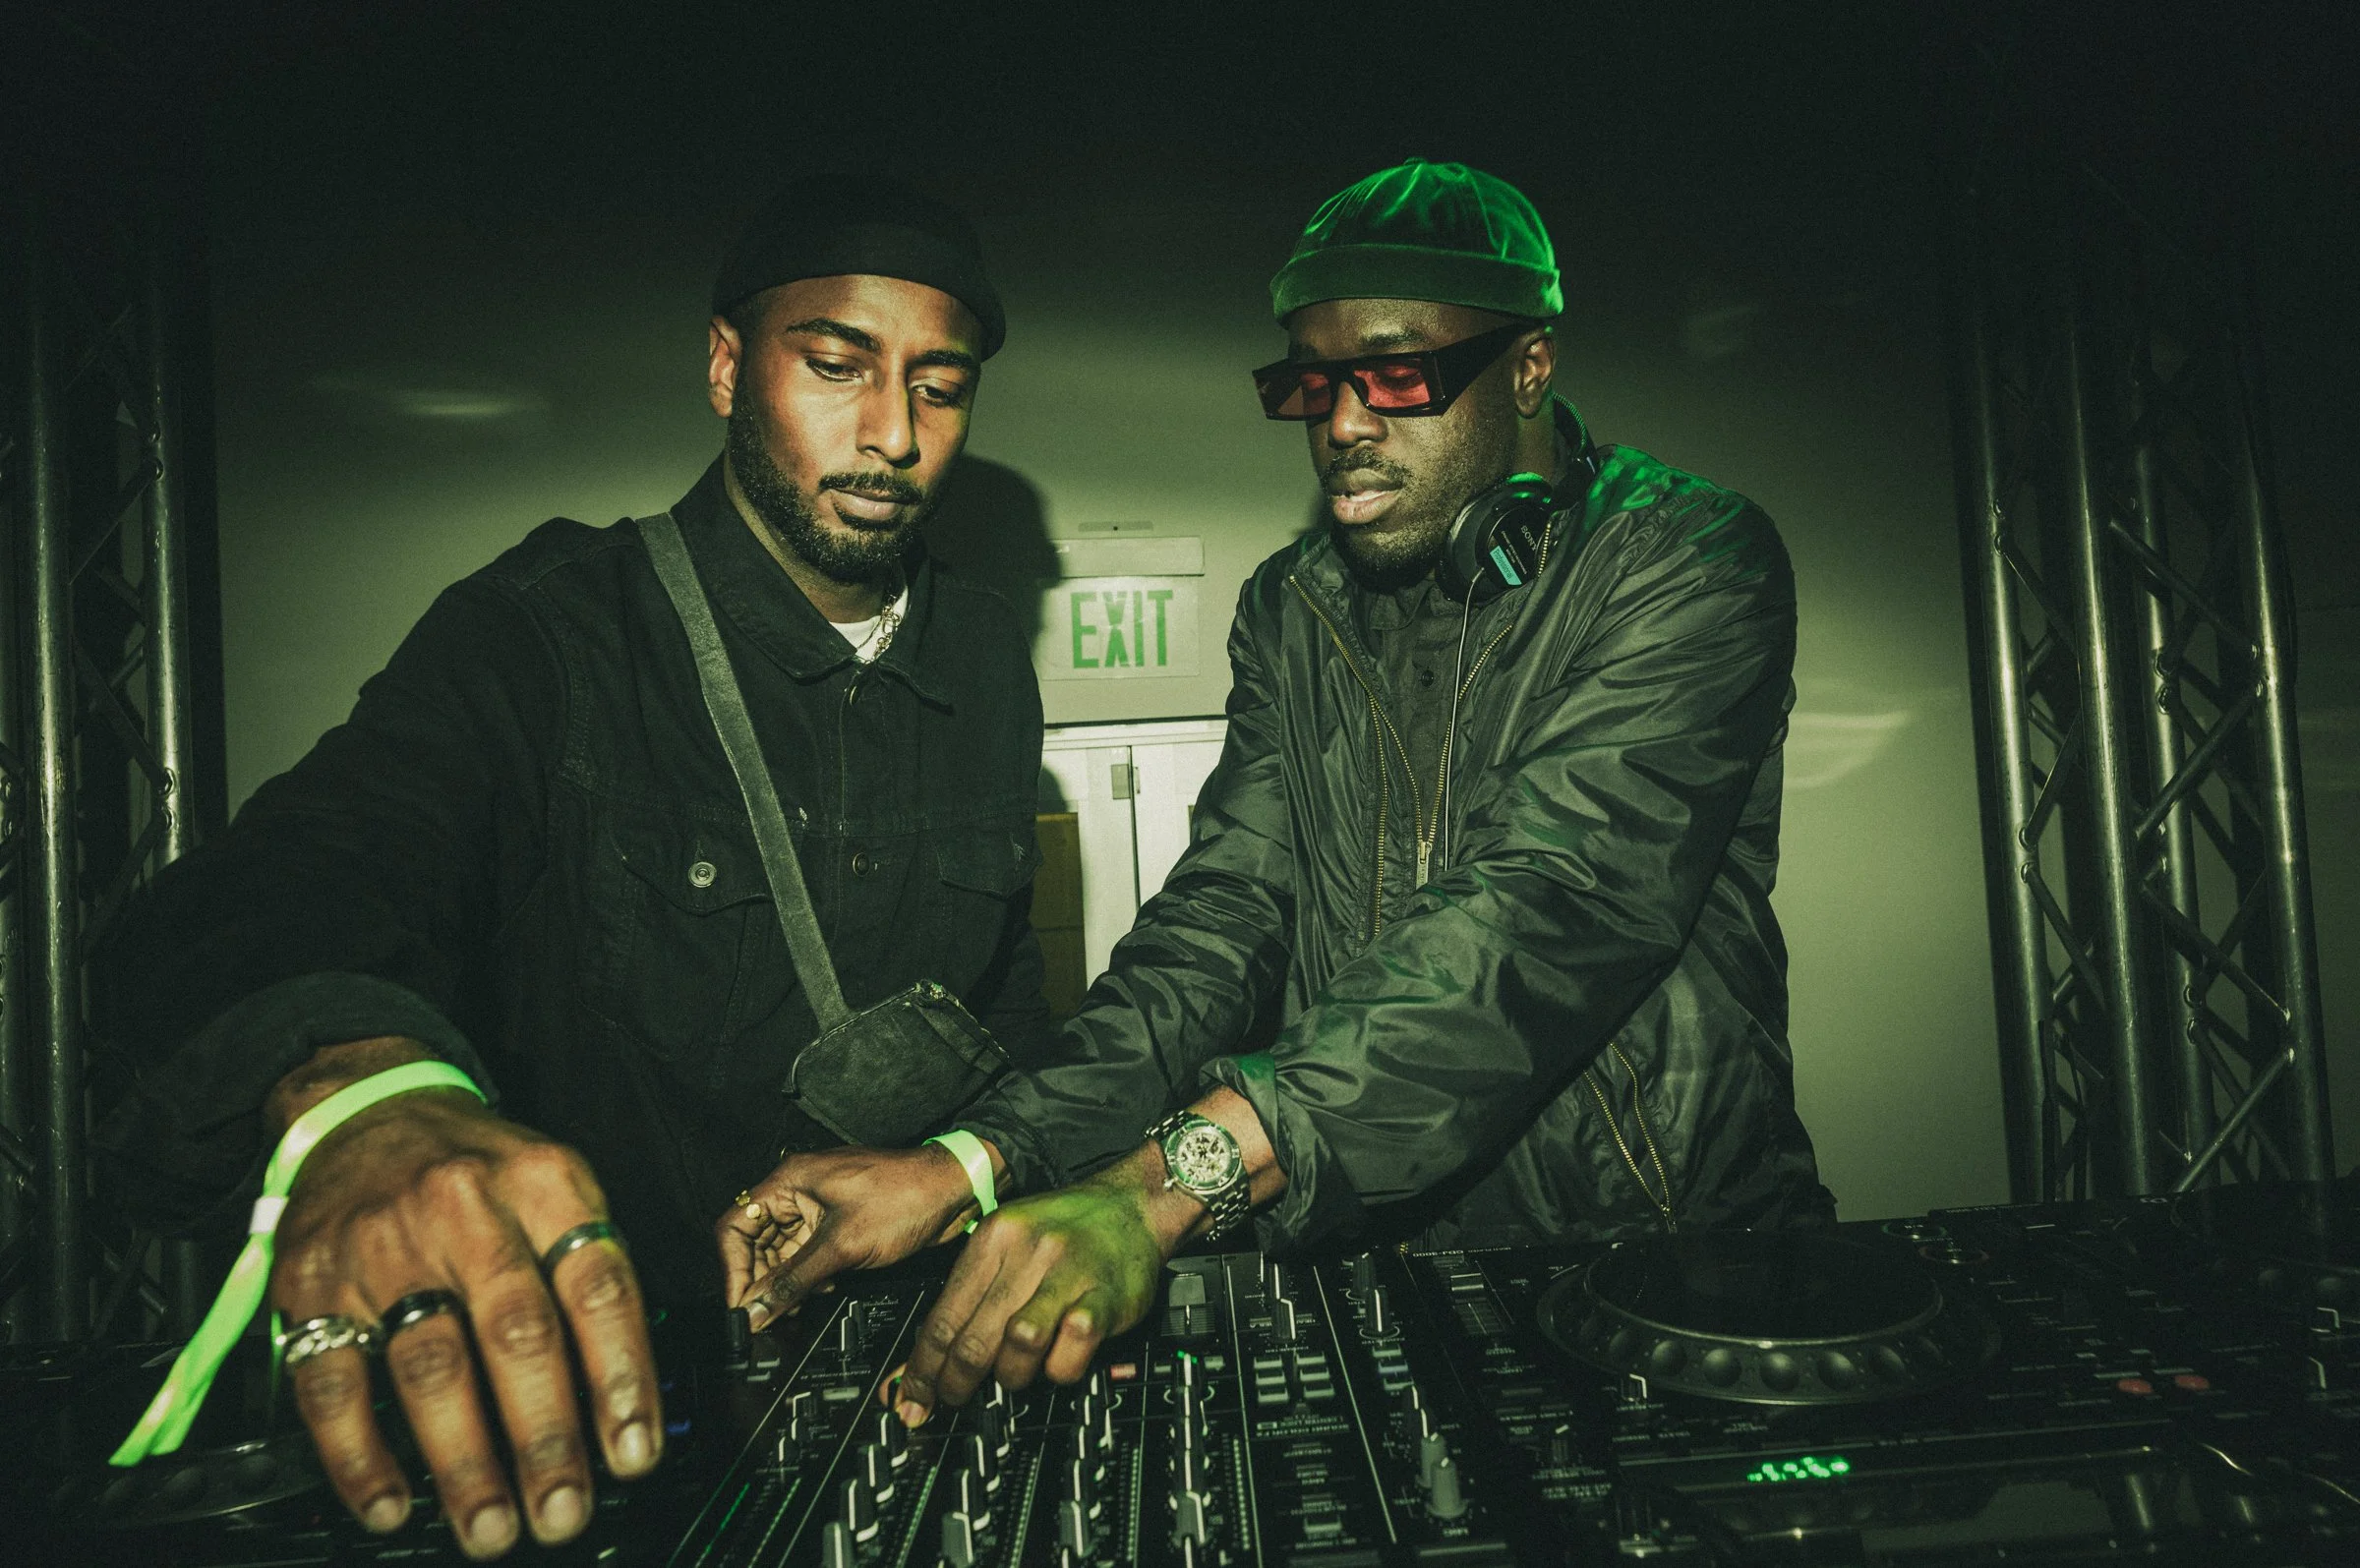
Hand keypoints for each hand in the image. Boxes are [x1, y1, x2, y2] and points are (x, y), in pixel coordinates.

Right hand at [269, 1082, 659, 1558]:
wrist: (367, 1112)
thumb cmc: (479, 1171)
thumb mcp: (554, 1188)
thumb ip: (589, 1275)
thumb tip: (627, 1398)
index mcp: (544, 1182)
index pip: (597, 1287)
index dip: (621, 1377)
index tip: (633, 1452)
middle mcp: (465, 1207)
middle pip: (517, 1332)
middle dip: (546, 1437)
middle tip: (564, 1511)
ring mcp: (383, 1244)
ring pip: (432, 1365)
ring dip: (464, 1462)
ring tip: (492, 1527)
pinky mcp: (312, 1283)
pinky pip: (333, 1383)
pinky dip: (361, 1456)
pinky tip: (389, 1504)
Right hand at [718, 1145, 980, 1331]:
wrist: (954, 1190)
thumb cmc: (906, 1196)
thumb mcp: (843, 1245)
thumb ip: (794, 1280)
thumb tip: (757, 1309)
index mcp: (789, 1181)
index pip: (735, 1226)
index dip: (733, 1269)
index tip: (742, 1304)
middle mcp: (798, 1191)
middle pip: (755, 1243)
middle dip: (761, 1280)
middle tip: (768, 1314)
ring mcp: (818, 1208)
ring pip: (782, 1253)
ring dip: (786, 1282)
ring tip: (799, 1304)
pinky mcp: (838, 1224)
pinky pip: (807, 1255)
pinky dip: (808, 1277)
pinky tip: (822, 1290)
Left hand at [892, 1151, 1180, 1425]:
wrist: (1134, 1204)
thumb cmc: (1068, 1227)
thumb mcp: (1010, 1237)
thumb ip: (973, 1288)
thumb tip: (931, 1350)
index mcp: (995, 1237)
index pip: (943, 1316)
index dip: (922, 1368)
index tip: (913, 1397)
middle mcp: (1028, 1252)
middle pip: (974, 1336)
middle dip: (956, 1382)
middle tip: (955, 1399)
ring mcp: (1068, 1274)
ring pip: (1019, 1342)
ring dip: (1011, 1374)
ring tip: (1014, 1376)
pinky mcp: (1106, 1297)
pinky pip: (1072, 1348)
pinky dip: (1061, 1368)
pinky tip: (1058, 1361)